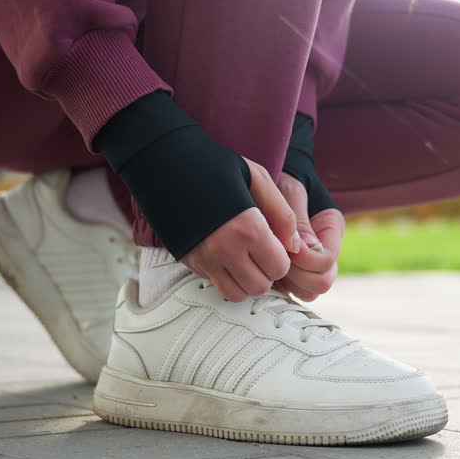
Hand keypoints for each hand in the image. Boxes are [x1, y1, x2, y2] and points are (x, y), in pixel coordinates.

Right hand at [180, 157, 300, 302]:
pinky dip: (226, 279)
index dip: (282, 259)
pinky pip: (215, 286)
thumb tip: (295, 246)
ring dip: (246, 281)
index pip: (279, 268)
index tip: (274, 244)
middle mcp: (225, 249)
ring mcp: (204, 259)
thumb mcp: (257, 178)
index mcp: (247, 228)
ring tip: (245, 260)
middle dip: (266, 273)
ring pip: (237, 294)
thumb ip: (282, 213)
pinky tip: (227, 258)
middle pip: (260, 286)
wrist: (164, 164)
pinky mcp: (189, 263)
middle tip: (260, 253)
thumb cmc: (215, 166)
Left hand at [275, 173, 344, 301]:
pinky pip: (293, 292)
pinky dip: (280, 286)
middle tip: (278, 255)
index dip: (305, 259)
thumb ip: (297, 218)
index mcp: (331, 228)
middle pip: (322, 282)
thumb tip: (306, 248)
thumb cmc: (281, 181)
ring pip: (309, 292)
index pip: (327, 260)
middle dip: (297, 274)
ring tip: (272, 260)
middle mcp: (326, 250)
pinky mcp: (295, 273)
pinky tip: (268, 267)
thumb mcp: (289, 191)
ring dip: (288, 282)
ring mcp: (312, 265)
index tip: (286, 246)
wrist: (270, 183)